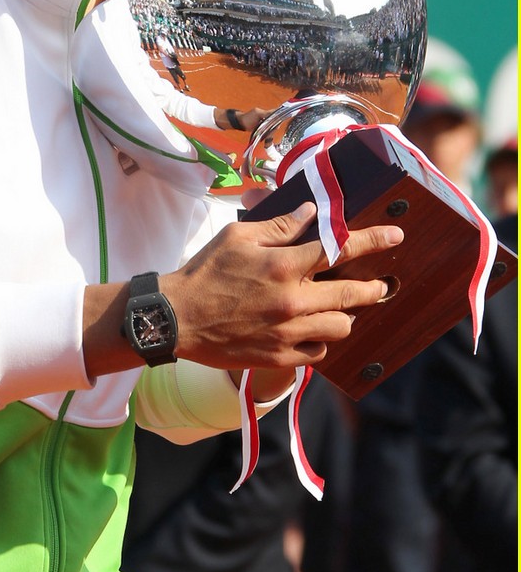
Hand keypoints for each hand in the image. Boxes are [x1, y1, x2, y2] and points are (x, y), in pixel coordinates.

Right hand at [161, 202, 402, 371]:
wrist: (176, 319)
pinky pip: (319, 351)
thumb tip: (311, 214)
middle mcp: (292, 300)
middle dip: (373, 287)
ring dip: (344, 315)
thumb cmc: (204, 271)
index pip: (339, 248)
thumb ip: (279, 227)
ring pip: (341, 326)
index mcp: (283, 266)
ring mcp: (287, 333)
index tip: (395, 235)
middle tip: (382, 285)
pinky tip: (313, 330)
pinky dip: (321, 339)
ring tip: (339, 308)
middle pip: (351, 294)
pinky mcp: (279, 357)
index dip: (371, 240)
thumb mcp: (238, 237)